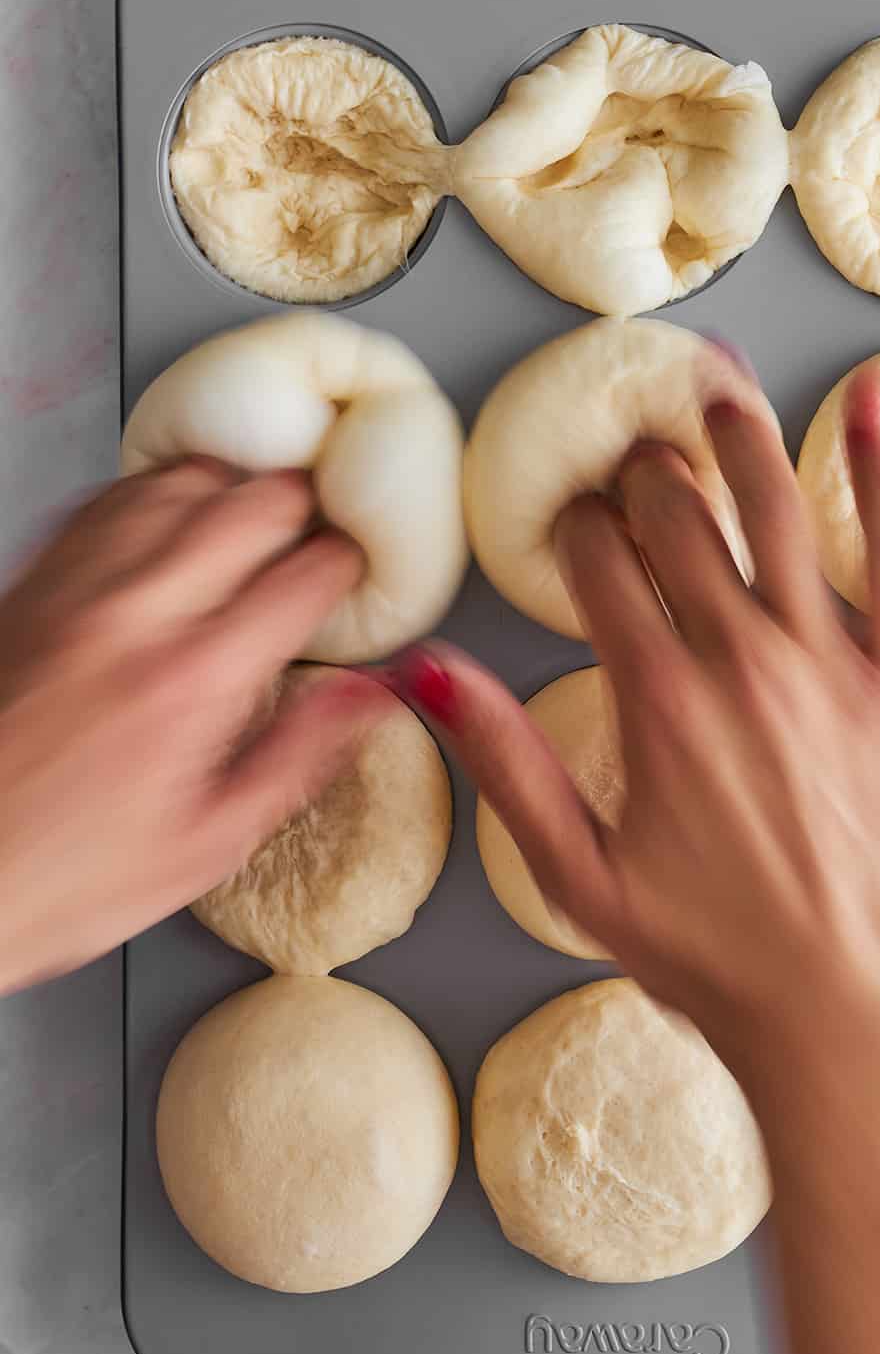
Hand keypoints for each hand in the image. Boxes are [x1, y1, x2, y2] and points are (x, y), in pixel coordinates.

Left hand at [0, 459, 389, 992]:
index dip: (352, 560)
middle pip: (252, 500)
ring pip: (178, 478)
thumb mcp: (212, 843)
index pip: (307, 573)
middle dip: (304, 505)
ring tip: (253, 516)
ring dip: (231, 486)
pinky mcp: (27, 584)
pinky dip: (154, 492)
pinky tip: (171, 520)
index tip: (358, 570)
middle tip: (317, 532)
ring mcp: (73, 591)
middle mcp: (133, 618)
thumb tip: (371, 694)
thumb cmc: (61, 875)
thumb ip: (301, 755)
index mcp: (194, 683)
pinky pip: (105, 497)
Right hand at [388, 362, 879, 1093]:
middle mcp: (741, 660)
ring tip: (716, 381)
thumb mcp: (577, 875)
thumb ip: (504, 763)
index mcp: (657, 700)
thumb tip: (427, 672)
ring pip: (777, 509)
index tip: (570, 517)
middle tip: (632, 450)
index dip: (574, 524)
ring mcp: (831, 662)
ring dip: (739, 436)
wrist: (847, 1012)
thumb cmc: (714, 958)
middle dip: (643, 472)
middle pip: (679, 520)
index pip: (597, 562)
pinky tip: (871, 402)